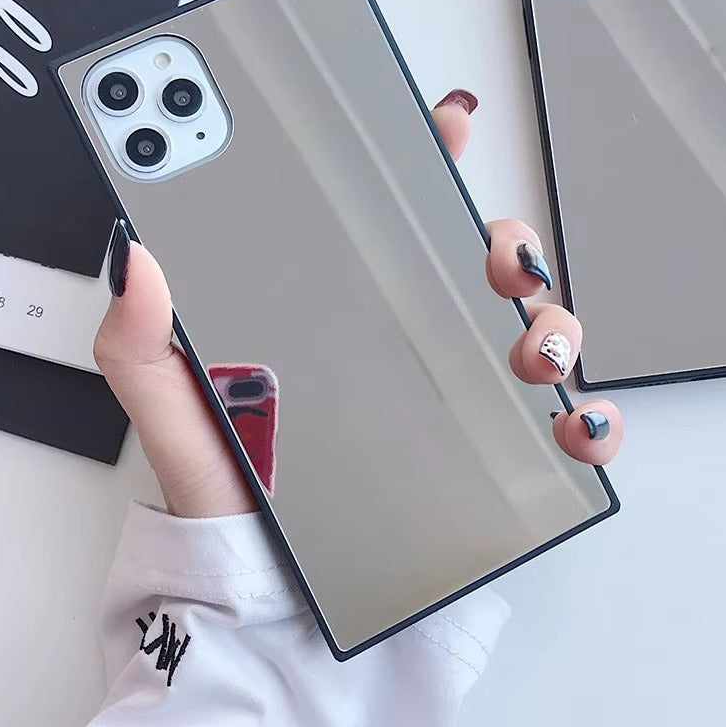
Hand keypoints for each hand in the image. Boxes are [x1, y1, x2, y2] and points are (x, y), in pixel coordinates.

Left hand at [95, 90, 623, 517]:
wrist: (273, 602)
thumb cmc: (235, 500)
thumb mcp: (178, 417)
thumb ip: (146, 344)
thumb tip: (139, 260)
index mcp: (344, 311)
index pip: (393, 218)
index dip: (426, 160)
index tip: (446, 124)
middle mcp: (410, 342)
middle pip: (482, 264)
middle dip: (508, 245)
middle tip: (499, 262)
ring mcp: (457, 396)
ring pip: (535, 329)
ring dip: (555, 321)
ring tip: (531, 347)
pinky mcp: (492, 457)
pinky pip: (559, 426)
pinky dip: (586, 418)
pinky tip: (572, 421)